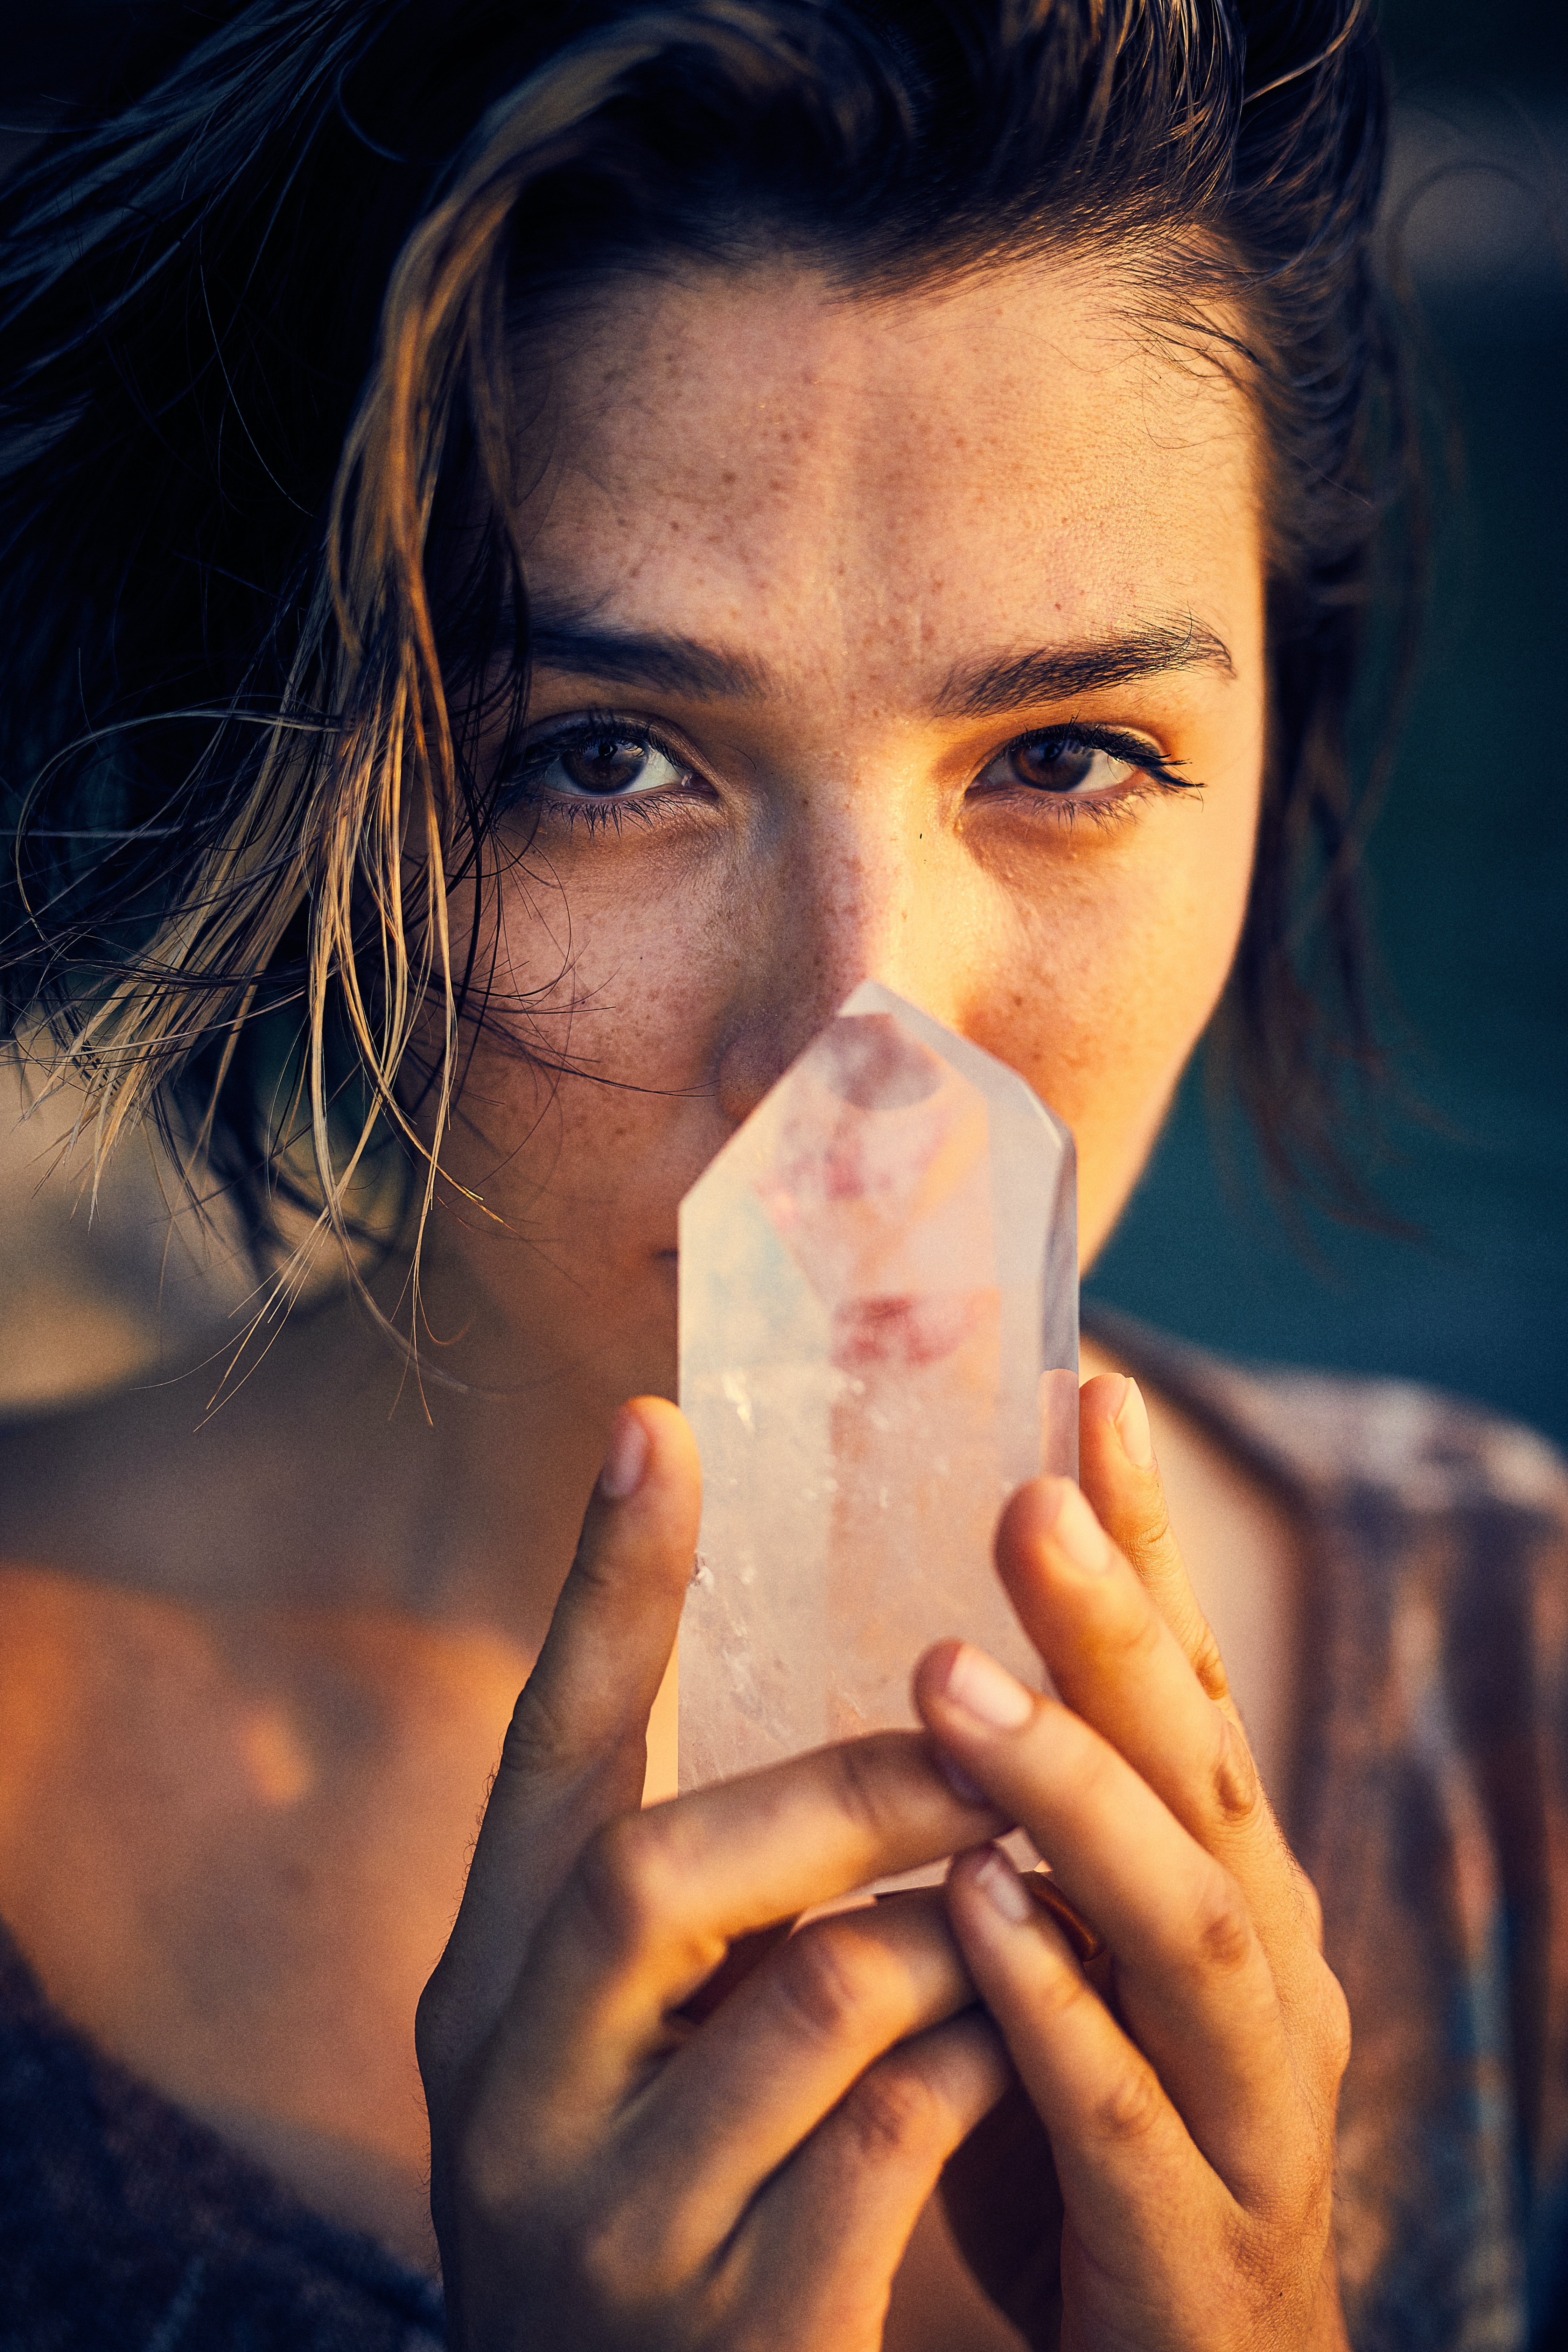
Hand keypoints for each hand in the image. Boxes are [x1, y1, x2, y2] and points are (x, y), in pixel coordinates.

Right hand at [417, 1396, 1012, 2350]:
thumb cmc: (668, 2209)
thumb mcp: (627, 2057)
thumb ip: (680, 1917)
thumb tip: (795, 1715)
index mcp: (479, 2008)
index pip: (537, 1760)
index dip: (599, 1593)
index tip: (655, 1423)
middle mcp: (511, 2107)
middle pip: (654, 1871)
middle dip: (840, 1787)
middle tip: (969, 1720)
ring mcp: (613, 2232)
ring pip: (815, 2001)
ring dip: (942, 1926)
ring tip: (1010, 1893)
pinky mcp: (740, 2335)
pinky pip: (899, 2135)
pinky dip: (985, 2054)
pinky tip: (1021, 2031)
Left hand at [920, 1374, 1350, 2351]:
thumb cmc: (1107, 2140)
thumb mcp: (1082, 1955)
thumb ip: (1038, 1829)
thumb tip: (943, 1656)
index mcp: (1222, 1885)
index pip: (1187, 1687)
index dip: (1148, 1544)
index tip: (1089, 1390)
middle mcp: (1259, 1963)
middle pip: (1201, 1768)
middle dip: (1118, 1628)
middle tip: (1026, 1495)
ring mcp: (1244, 2102)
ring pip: (1181, 1924)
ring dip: (1073, 1793)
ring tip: (952, 1678)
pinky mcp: (1194, 2237)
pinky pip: (1124, 2108)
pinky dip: (1054, 2004)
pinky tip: (971, 1914)